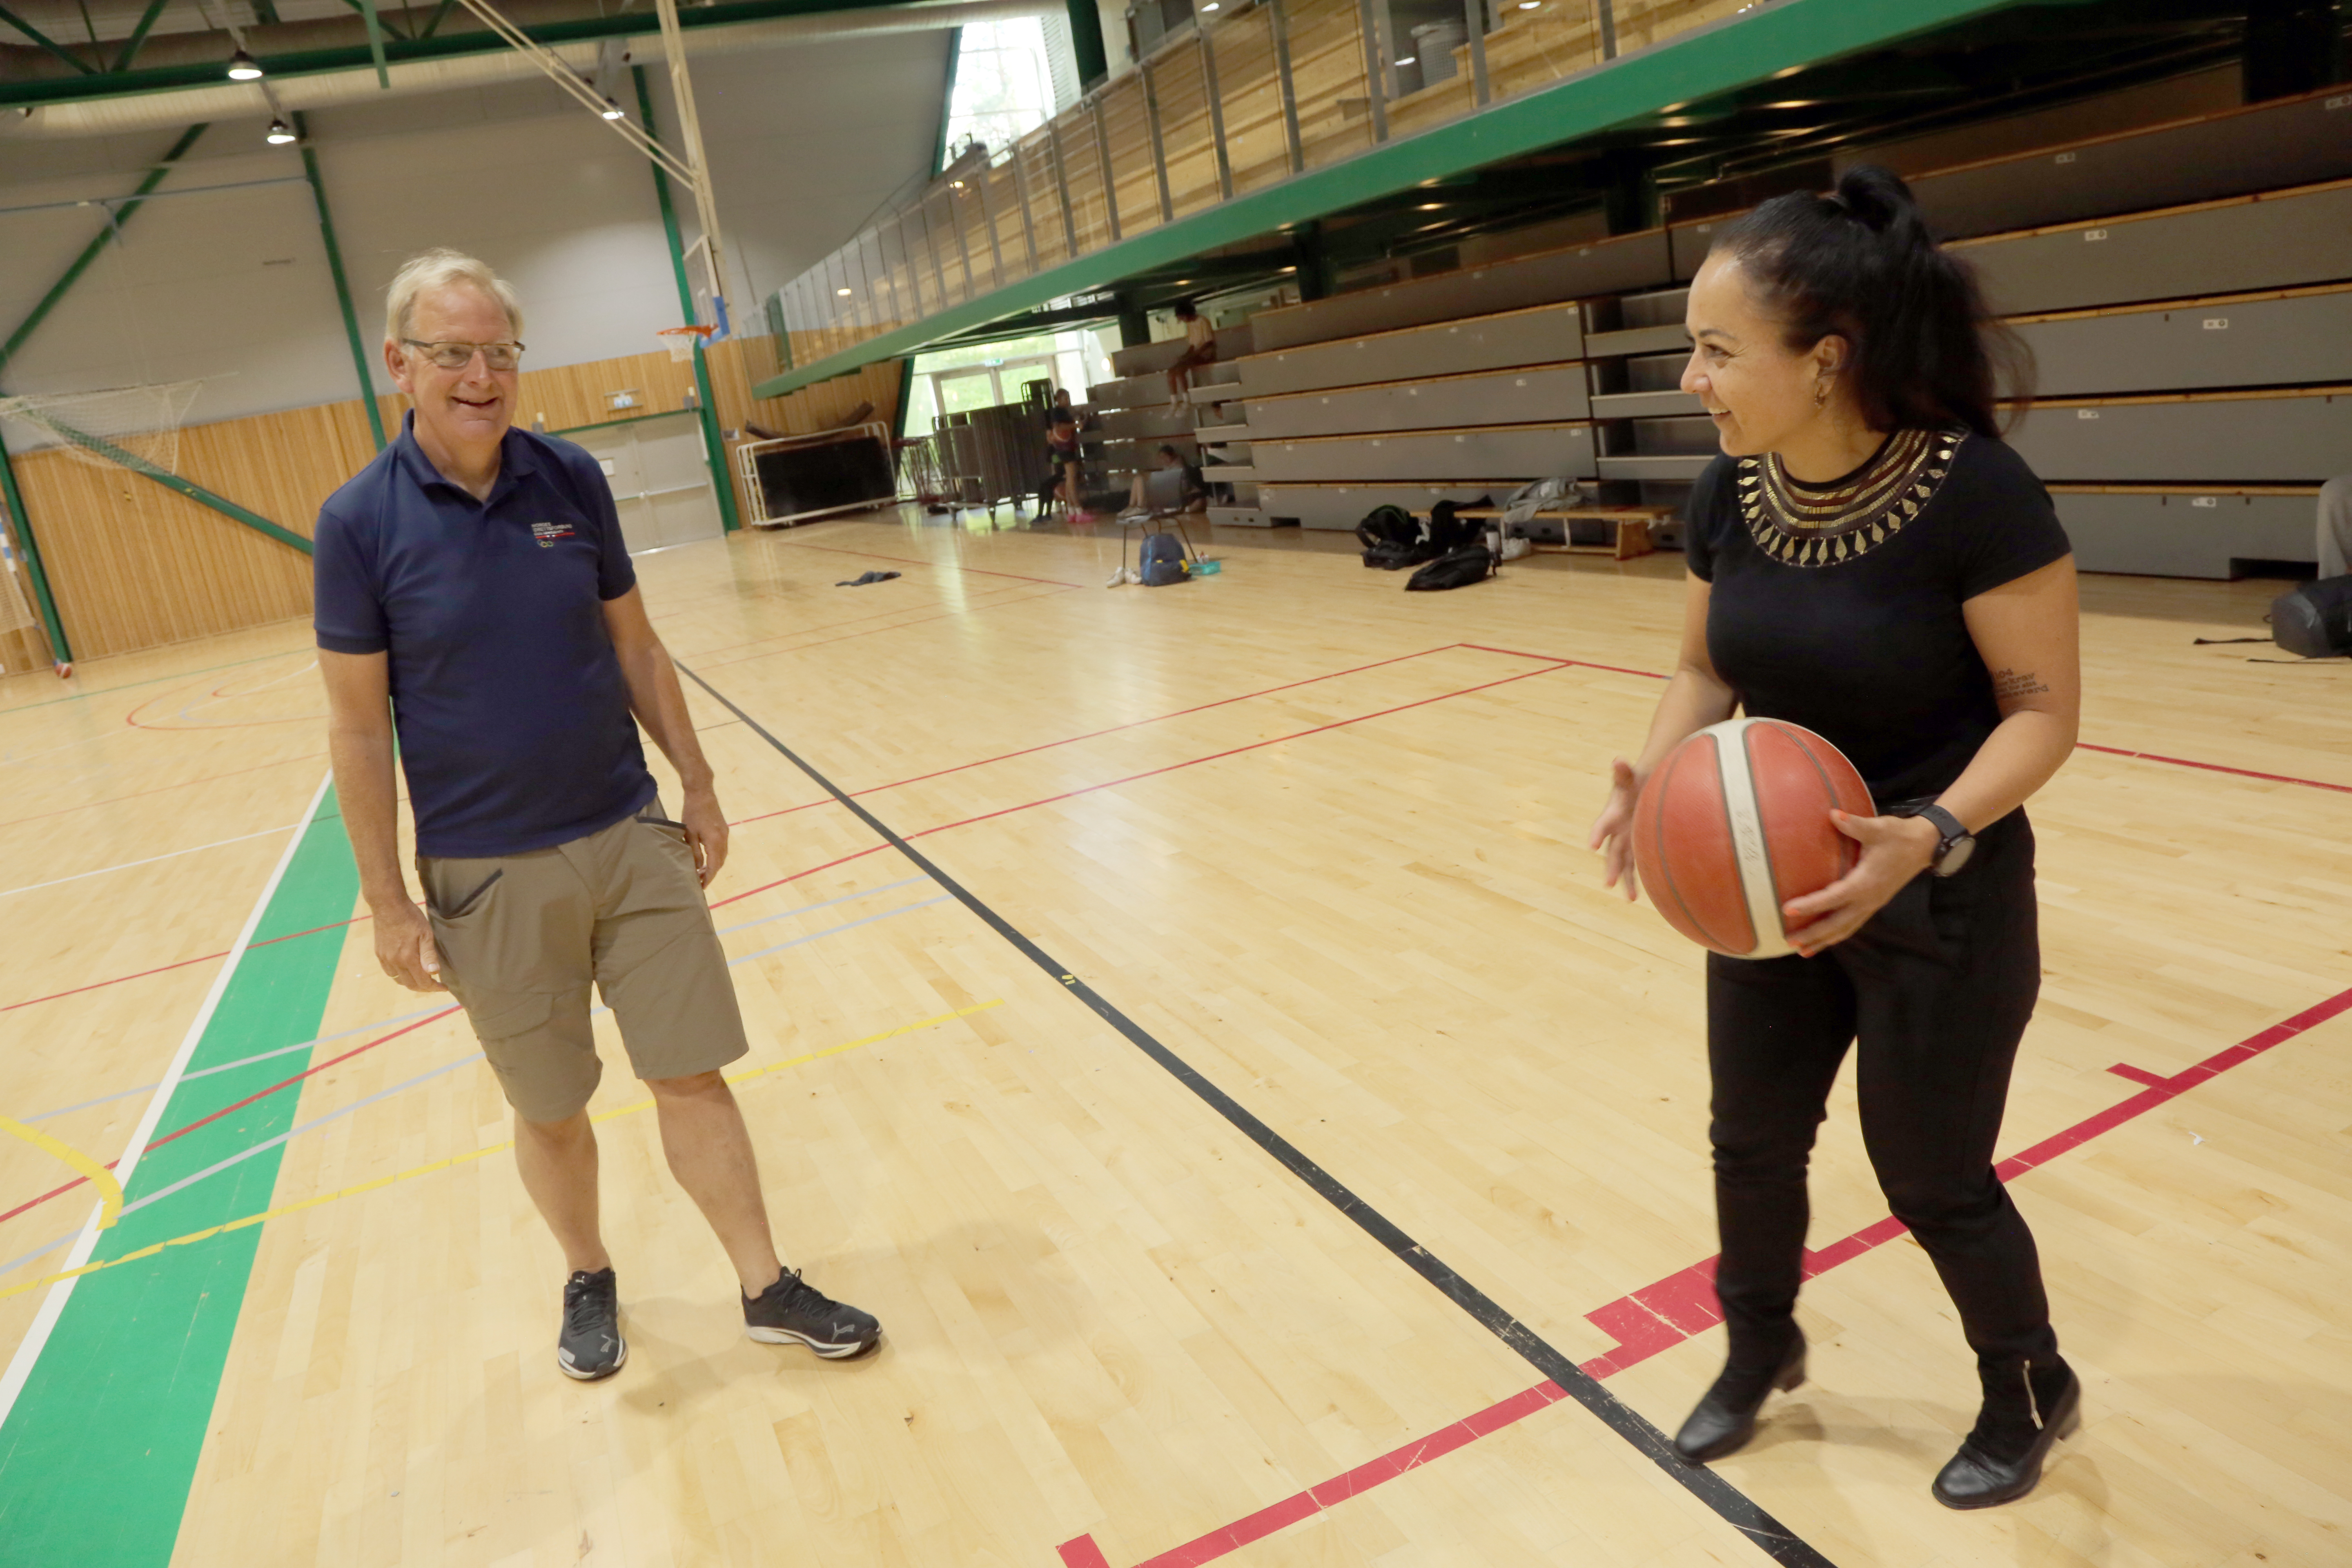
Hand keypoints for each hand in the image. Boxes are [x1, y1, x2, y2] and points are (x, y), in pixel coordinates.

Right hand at [373, 898, 445, 991]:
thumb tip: (434, 973)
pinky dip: (399, 975)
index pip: (422, 982)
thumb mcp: (426, 934)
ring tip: (421, 979)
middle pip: (409, 984)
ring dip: (410, 982)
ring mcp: (385, 958)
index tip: (444, 987)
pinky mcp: (379, 953)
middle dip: (423, 988)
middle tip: (434, 985)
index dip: (434, 987)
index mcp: (407, 958)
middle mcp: (394, 962)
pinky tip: (405, 970)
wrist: (388, 905)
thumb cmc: (411, 917)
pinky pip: (389, 971)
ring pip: (398, 979)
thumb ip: (429, 955)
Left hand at [681, 783, 729, 887]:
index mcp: (715, 842)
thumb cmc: (692, 813)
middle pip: (720, 863)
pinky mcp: (724, 830)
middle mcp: (724, 840)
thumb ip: (694, 852)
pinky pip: (722, 849)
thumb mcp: (689, 834)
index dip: (708, 878)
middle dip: (711, 874)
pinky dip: (716, 857)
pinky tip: (707, 859)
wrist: (702, 793)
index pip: (713, 866)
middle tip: (700, 882)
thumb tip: (697, 867)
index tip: (701, 887)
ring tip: (702, 872)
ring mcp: (725, 834)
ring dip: (714, 866)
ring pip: (722, 856)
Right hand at [1587, 757, 1643, 903]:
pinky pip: (1637, 864)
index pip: (1602, 825)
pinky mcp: (1637, 846)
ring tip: (1631, 899)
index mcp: (1612, 814)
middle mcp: (1616, 831)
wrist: (1641, 787)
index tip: (1592, 845)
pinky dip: (1639, 878)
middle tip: (1609, 883)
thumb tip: (1618, 759)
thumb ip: (1623, 771)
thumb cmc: (1635, 781)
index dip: (1597, 833)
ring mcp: (1626, 841)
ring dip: (1626, 880)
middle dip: (1611, 867)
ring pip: (1624, 863)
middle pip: (1612, 852)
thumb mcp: (1629, 775)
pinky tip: (1642, 894)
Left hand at [1780, 811, 1940, 956]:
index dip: (1811, 905)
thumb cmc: (1899, 836)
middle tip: (1789, 941)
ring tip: (1803, 950)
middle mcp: (1868, 899)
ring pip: (1845, 929)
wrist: (1925, 846)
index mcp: (1866, 883)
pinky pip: (1852, 924)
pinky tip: (1824, 938)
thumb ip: (1854, 824)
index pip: (1833, 898)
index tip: (1787, 910)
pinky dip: (1837, 934)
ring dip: (1824, 940)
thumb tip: (1833, 814)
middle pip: (1837, 924)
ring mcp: (1872, 904)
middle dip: (1814, 935)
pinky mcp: (1874, 903)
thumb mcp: (1878, 828)